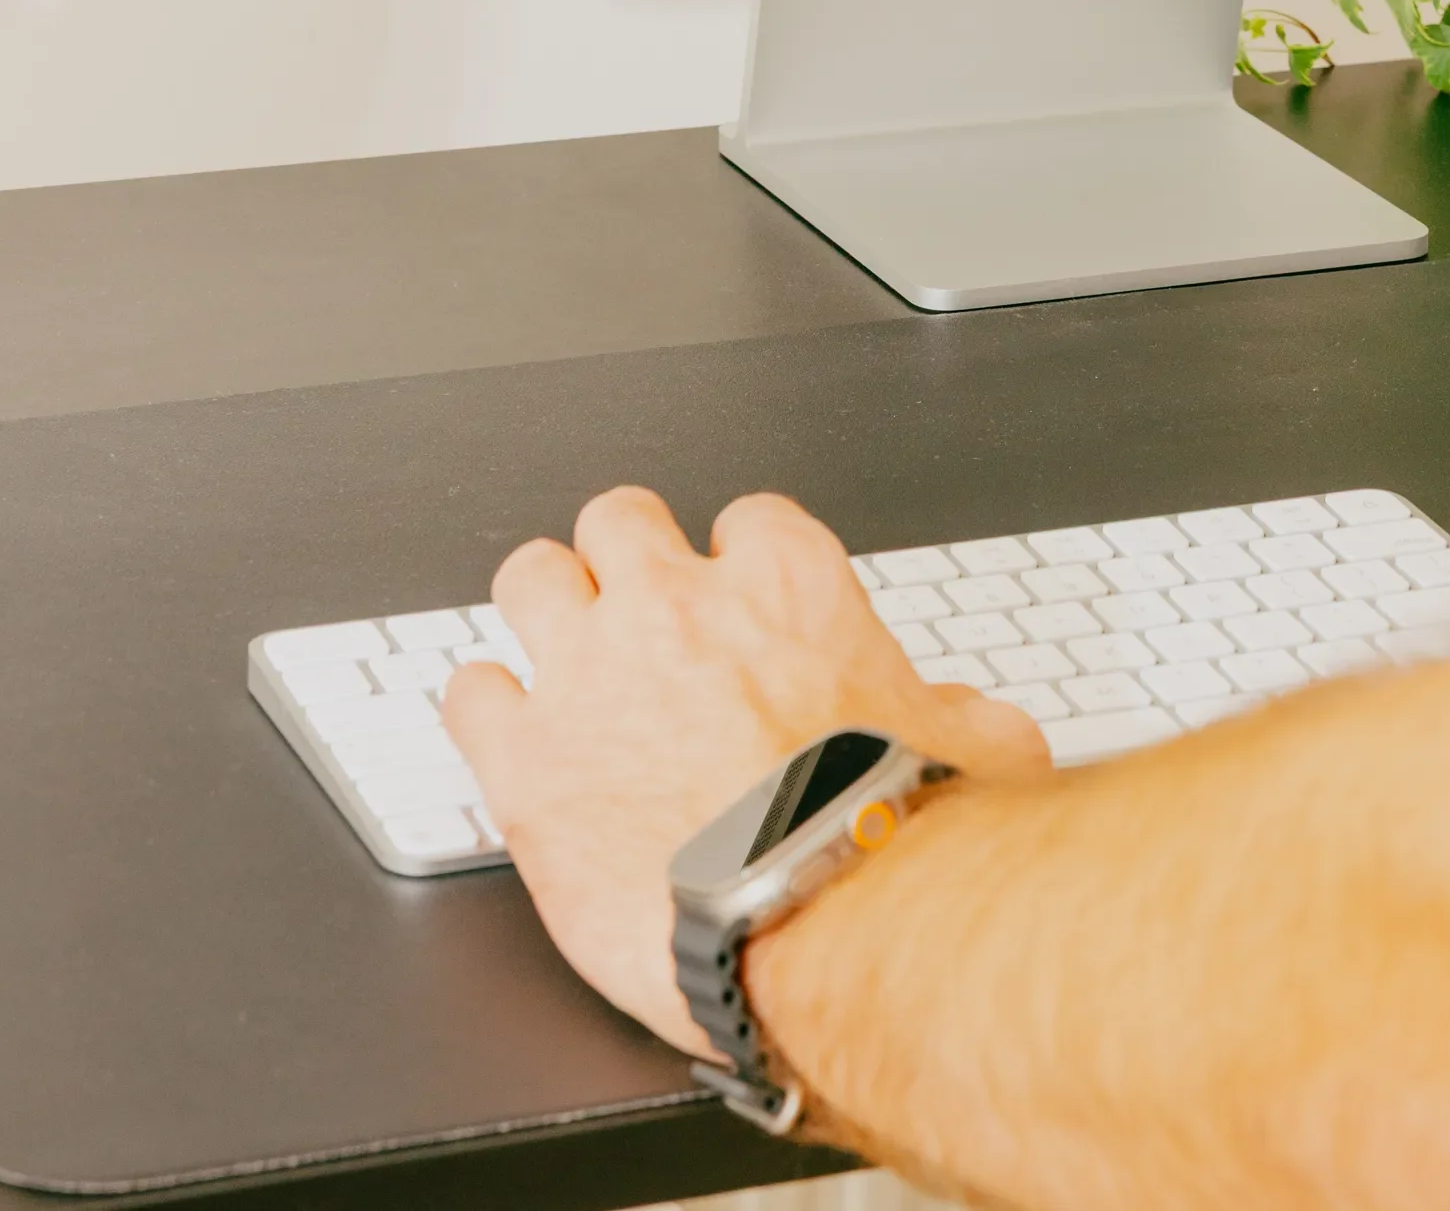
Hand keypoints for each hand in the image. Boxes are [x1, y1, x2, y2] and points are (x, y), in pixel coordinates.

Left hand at [441, 485, 1048, 1051]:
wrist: (820, 930)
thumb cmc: (890, 848)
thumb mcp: (976, 752)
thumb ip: (966, 716)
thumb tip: (979, 724)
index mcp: (787, 586)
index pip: (747, 518)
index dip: (739, 563)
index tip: (740, 604)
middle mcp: (679, 606)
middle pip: (619, 519)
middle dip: (626, 559)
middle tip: (637, 611)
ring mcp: (591, 674)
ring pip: (530, 577)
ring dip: (545, 609)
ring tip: (558, 650)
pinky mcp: (527, 763)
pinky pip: (470, 693)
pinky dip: (485, 709)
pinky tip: (507, 733)